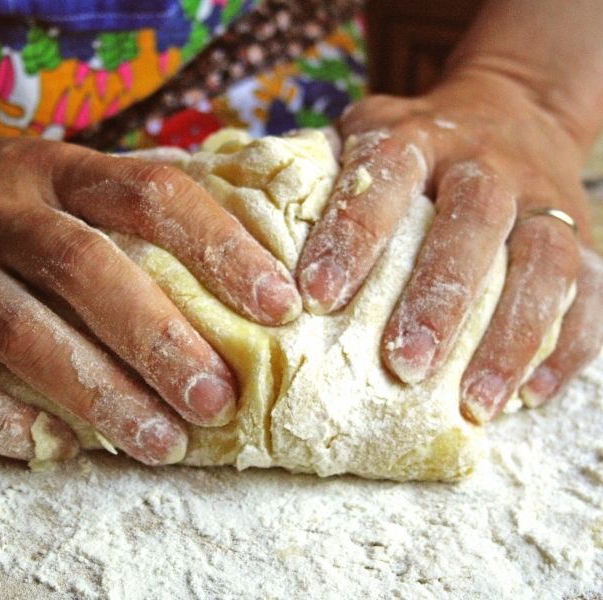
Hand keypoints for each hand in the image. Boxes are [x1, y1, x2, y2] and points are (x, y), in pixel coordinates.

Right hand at [0, 130, 300, 463]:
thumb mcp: (48, 170)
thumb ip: (122, 203)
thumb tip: (232, 254)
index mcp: (49, 168)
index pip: (149, 194)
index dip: (220, 247)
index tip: (278, 304)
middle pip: (87, 272)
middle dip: (160, 341)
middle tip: (217, 400)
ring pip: (21, 335)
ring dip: (98, 396)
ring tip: (161, 443)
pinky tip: (49, 449)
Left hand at [296, 69, 602, 421]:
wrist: (510, 108)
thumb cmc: (414, 143)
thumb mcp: (363, 133)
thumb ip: (319, 172)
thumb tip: (253, 234)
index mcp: (417, 140)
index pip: (385, 181)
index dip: (352, 237)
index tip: (318, 299)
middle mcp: (485, 166)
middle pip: (471, 224)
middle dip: (438, 298)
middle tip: (404, 366)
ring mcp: (541, 201)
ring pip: (541, 265)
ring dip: (511, 338)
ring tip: (476, 404)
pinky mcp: (580, 237)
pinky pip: (589, 292)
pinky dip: (566, 345)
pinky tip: (534, 394)